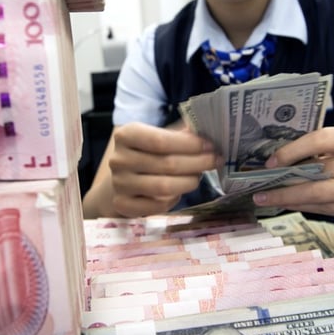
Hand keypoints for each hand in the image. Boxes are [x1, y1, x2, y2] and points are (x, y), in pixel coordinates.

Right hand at [107, 122, 221, 217]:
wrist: (120, 176)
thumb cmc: (145, 152)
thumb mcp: (158, 135)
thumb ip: (181, 133)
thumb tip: (208, 129)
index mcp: (126, 135)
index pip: (161, 141)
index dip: (190, 144)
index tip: (211, 145)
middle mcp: (118, 159)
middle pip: (167, 164)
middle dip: (197, 162)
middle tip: (215, 160)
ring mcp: (119, 184)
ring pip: (164, 187)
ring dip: (189, 181)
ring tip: (199, 175)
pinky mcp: (123, 205)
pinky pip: (158, 205)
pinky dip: (175, 198)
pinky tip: (180, 190)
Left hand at [250, 126, 333, 218]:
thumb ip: (313, 147)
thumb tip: (273, 160)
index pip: (320, 140)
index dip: (292, 151)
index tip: (270, 163)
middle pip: (317, 175)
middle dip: (284, 183)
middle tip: (258, 190)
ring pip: (317, 196)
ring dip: (287, 199)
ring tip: (265, 199)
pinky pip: (323, 209)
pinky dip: (301, 206)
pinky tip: (285, 203)